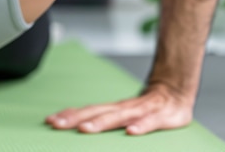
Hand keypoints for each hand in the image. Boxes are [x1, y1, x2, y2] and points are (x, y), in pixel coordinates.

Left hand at [45, 84, 192, 134]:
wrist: (174, 92)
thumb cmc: (145, 107)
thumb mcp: (122, 113)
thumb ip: (103, 118)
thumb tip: (78, 124)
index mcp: (113, 109)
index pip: (87, 111)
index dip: (68, 116)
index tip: (49, 121)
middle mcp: (123, 108)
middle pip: (96, 113)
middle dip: (74, 119)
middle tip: (56, 124)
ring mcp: (141, 111)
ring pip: (118, 117)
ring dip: (100, 123)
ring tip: (84, 129)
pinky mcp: (162, 117)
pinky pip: (151, 123)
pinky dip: (141, 126)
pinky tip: (130, 132)